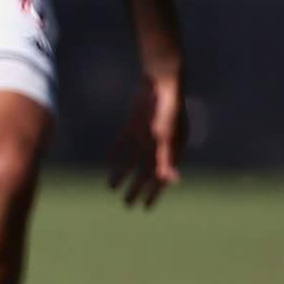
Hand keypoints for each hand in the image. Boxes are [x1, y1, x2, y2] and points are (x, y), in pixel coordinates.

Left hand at [106, 71, 185, 207]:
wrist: (163, 76)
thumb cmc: (169, 102)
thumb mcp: (167, 129)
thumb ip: (167, 153)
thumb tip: (168, 178)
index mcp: (173, 147)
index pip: (163, 175)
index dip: (154, 192)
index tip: (145, 207)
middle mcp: (160, 142)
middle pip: (147, 170)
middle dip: (137, 187)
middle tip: (126, 205)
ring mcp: (147, 132)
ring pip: (133, 158)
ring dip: (124, 172)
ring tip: (111, 188)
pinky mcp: (136, 122)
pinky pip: (125, 141)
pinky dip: (118, 152)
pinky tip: (110, 163)